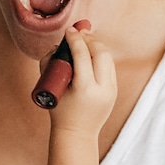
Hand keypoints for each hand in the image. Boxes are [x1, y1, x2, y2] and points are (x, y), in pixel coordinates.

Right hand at [41, 20, 117, 136]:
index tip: (69, 31)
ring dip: (96, 46)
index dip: (76, 39)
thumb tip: (58, 45)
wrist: (77, 133)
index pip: (83, 55)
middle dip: (89, 39)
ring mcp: (111, 90)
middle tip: (78, 33)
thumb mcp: (50, 88)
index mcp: (84, 89)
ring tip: (84, 40)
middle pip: (101, 53)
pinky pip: (110, 66)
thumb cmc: (59, 112)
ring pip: (108, 58)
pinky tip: (91, 52)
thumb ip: (49, 63)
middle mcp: (102, 89)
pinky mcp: (114, 90)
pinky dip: (100, 56)